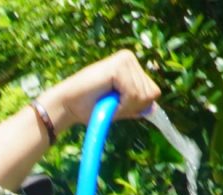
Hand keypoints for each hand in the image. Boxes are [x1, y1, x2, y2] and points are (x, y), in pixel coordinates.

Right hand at [41, 50, 161, 130]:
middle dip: (132, 106)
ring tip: (106, 100)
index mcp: (132, 66)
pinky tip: (106, 97)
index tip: (118, 105)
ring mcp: (125, 59)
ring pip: (143, 94)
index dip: (138, 106)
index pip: (153, 92)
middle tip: (110, 103)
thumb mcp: (119, 107)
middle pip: (152, 93)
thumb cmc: (90, 107)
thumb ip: (136, 105)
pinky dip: (121, 103)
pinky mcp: (119, 65)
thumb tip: (155, 108)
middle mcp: (130, 58)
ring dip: (125, 105)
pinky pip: (133, 93)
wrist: (68, 105)